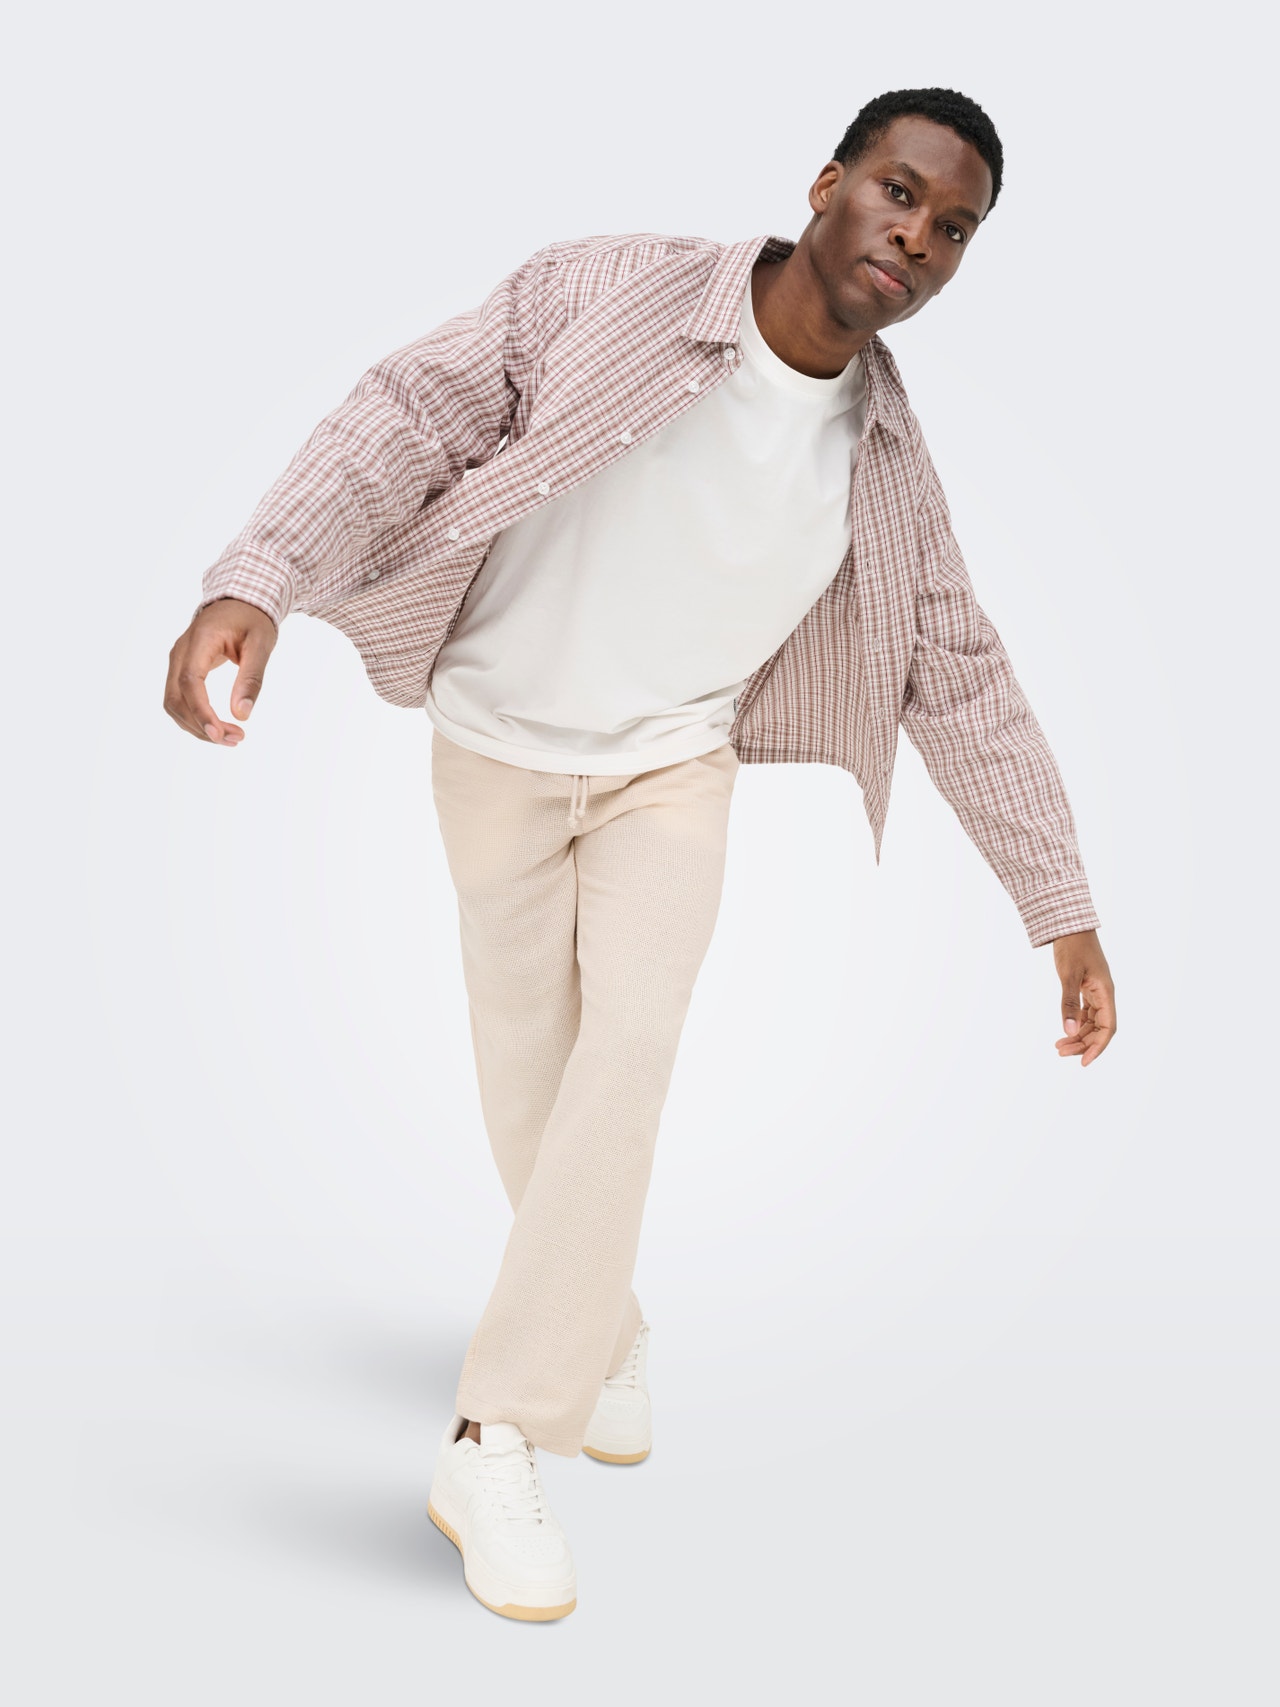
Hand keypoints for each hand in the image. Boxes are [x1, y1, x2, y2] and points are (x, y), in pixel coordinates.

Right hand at [164, 598, 277, 744]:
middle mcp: (181, 652)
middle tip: (235, 739)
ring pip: (174, 703)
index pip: (189, 682)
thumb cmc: (252, 619)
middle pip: (176, 698)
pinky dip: (195, 718)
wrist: (240, 601)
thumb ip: (251, 678)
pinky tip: (217, 727)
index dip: (201, 712)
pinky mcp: (182, 669)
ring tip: (231, 737)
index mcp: (199, 641)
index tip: (219, 734)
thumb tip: (242, 714)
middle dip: (201, 725)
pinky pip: (179, 699)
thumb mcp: (261, 644)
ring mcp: (178, 661)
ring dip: (197, 726)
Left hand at [1052, 929, 1115, 1066]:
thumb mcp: (1069, 975)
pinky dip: (1076, 1024)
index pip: (1108, 1028)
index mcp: (1106, 993)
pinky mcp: (1087, 989)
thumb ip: (1069, 1003)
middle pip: (1099, 1029)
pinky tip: (1064, 1032)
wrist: (1070, 926)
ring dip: (1078, 1036)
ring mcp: (1096, 992)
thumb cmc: (1072, 947)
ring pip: (1092, 1022)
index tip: (1083, 1061)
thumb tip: (1069, 1031)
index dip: (1098, 1047)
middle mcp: (1104, 995)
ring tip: (1058, 1046)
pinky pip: (1085, 1013)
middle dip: (1083, 1044)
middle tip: (1061, 1053)